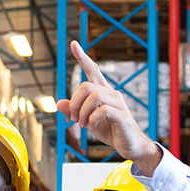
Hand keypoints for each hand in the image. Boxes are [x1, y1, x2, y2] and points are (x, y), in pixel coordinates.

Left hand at [57, 41, 161, 173]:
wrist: (130, 146)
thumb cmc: (110, 131)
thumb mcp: (87, 121)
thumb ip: (74, 111)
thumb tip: (59, 103)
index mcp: (103, 92)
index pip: (93, 70)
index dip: (82, 57)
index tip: (73, 44)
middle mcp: (112, 93)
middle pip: (86, 85)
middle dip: (75, 102)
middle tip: (73, 119)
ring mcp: (118, 103)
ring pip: (94, 96)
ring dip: (82, 111)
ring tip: (82, 124)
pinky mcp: (122, 115)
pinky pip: (102, 109)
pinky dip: (92, 119)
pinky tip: (92, 126)